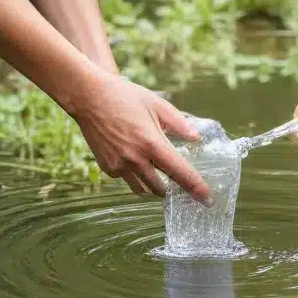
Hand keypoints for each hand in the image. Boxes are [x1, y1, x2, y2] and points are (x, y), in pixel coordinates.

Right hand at [73, 74, 211, 204]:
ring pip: (142, 189)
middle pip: (161, 189)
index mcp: (151, 143)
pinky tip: (136, 159)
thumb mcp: (157, 104)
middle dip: (172, 189)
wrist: (89, 97)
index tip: (208, 200)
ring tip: (159, 173)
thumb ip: (179, 123)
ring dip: (154, 186)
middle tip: (179, 182)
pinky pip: (127, 179)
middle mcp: (135, 159)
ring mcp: (119, 165)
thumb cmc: (124, 97)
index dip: (196, 188)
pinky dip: (136, 175)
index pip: (180, 173)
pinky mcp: (107, 167)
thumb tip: (196, 137)